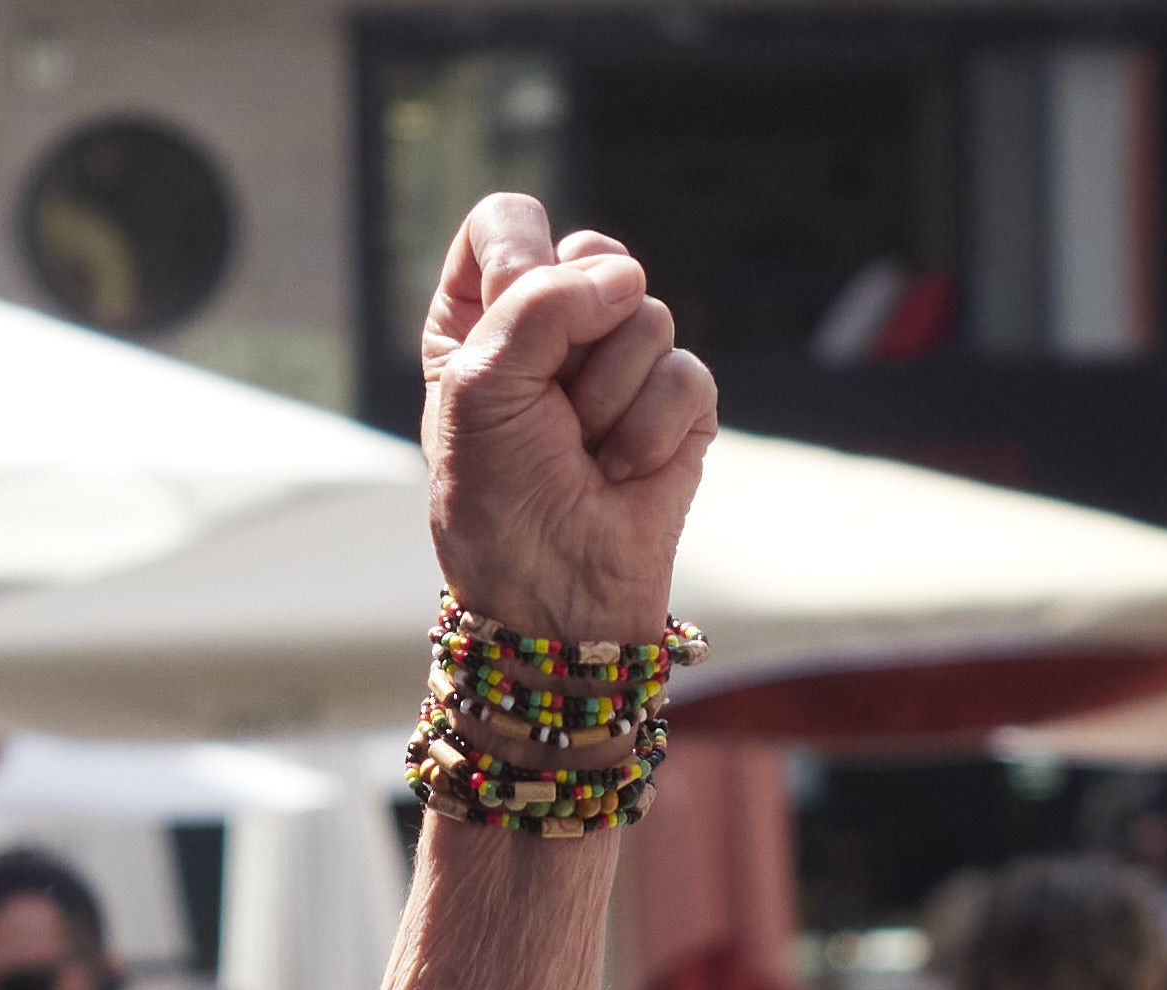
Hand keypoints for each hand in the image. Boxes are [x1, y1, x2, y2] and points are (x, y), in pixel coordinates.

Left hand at [419, 197, 716, 641]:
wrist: (554, 593)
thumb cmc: (496, 495)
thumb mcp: (481, 384)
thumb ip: (540, 302)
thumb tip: (629, 280)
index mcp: (482, 314)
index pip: (508, 221)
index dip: (516, 260)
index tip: (502, 319)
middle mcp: (554, 327)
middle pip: (591, 254)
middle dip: (571, 334)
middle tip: (548, 405)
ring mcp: (622, 361)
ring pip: (645, 313)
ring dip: (606, 397)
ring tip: (582, 451)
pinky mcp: (680, 403)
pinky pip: (685, 373)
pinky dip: (649, 432)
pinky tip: (621, 473)